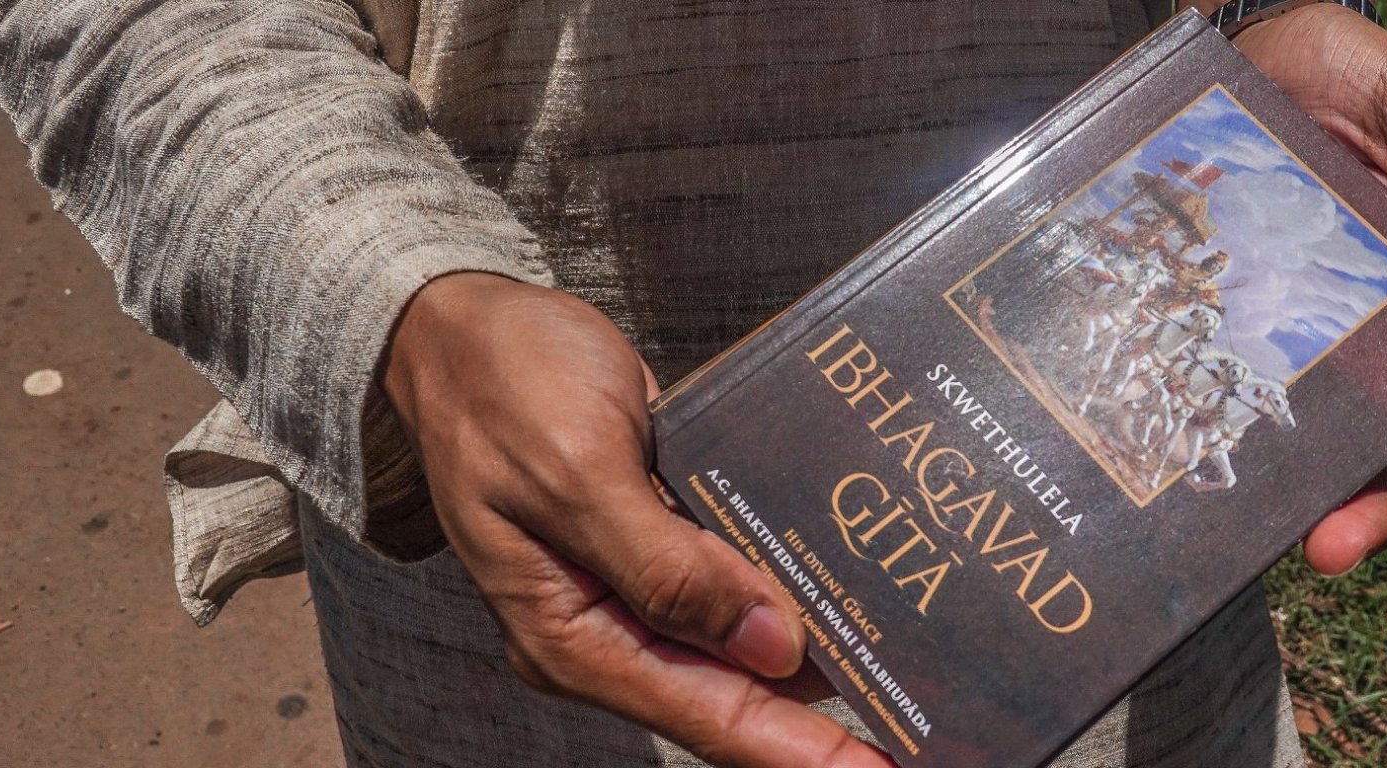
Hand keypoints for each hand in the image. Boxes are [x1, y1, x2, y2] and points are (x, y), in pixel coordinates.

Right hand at [382, 272, 893, 767]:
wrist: (462, 320)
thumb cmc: (499, 384)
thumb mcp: (577, 471)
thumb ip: (669, 567)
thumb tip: (768, 646)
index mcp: (571, 636)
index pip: (707, 715)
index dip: (801, 751)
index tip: (881, 766)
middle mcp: (608, 627)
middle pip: (736, 698)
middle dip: (828, 720)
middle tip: (924, 727)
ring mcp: (636, 585)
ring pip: (747, 644)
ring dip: (825, 656)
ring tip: (917, 676)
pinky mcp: (661, 539)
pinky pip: (739, 580)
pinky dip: (794, 585)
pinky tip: (862, 588)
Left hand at [1224, 3, 1386, 574]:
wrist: (1231, 48)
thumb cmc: (1342, 74)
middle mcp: (1383, 344)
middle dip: (1380, 507)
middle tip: (1337, 541)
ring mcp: (1299, 350)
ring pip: (1319, 457)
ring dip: (1305, 510)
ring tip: (1278, 542)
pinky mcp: (1223, 343)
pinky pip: (1228, 411)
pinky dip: (1223, 455)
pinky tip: (1194, 480)